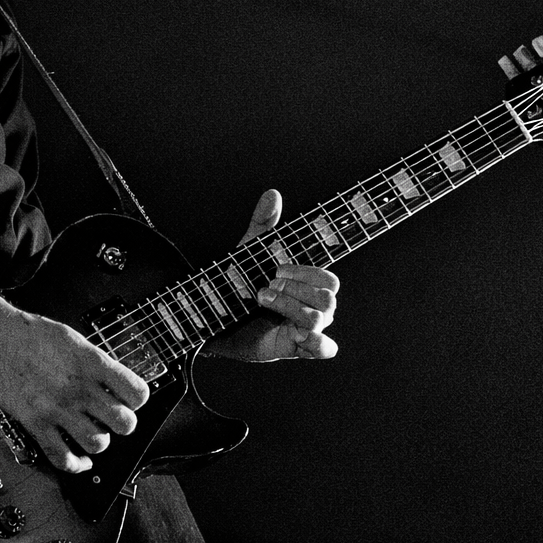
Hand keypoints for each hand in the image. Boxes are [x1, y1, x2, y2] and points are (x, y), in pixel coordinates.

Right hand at [0, 290, 149, 472]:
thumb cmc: (30, 333)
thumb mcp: (74, 339)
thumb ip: (95, 362)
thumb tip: (112, 381)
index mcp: (92, 363)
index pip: (136, 392)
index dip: (137, 399)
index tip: (130, 399)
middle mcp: (79, 388)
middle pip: (123, 423)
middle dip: (123, 424)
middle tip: (114, 419)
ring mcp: (57, 408)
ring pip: (97, 443)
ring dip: (99, 442)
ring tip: (93, 433)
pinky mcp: (35, 423)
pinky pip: (61, 457)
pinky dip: (75, 465)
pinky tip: (79, 461)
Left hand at [203, 189, 340, 361]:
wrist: (214, 315)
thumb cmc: (238, 281)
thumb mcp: (249, 252)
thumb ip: (262, 224)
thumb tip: (273, 193)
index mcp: (307, 284)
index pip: (328, 279)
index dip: (305, 273)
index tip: (277, 269)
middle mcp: (312, 306)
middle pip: (328, 298)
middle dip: (295, 289)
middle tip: (265, 286)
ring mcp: (306, 328)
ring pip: (320, 318)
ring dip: (290, 307)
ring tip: (262, 300)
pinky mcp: (295, 348)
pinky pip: (324, 349)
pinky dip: (317, 342)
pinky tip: (296, 333)